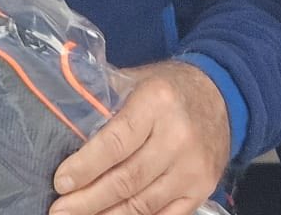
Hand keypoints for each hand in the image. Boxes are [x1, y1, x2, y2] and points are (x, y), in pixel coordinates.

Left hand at [50, 60, 229, 214]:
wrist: (222, 95)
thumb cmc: (169, 87)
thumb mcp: (137, 79)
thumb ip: (102, 96)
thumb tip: (62, 112)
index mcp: (157, 102)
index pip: (116, 142)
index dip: (86, 166)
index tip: (61, 181)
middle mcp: (178, 137)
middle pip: (127, 179)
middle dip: (88, 199)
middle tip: (59, 210)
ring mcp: (193, 168)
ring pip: (143, 204)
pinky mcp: (202, 190)